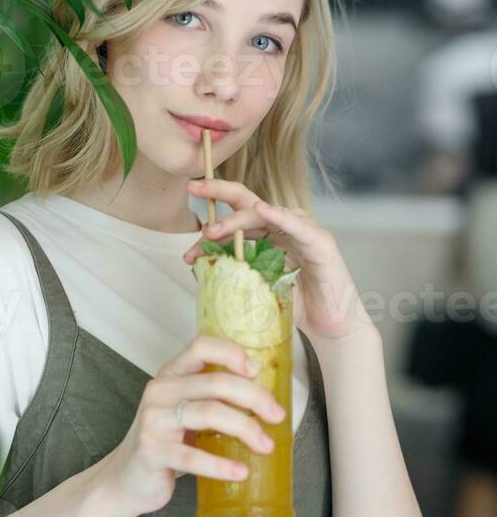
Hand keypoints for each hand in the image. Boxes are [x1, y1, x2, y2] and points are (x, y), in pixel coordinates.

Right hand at [109, 334, 285, 516]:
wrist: (126, 479)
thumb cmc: (166, 442)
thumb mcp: (185, 411)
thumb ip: (212, 398)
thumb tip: (266, 399)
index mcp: (171, 375)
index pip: (201, 347)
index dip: (231, 352)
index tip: (256, 369)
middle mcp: (160, 391)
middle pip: (216, 382)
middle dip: (254, 397)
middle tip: (277, 416)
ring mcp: (154, 420)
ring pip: (210, 413)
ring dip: (246, 428)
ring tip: (266, 446)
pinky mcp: (152, 451)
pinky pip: (193, 457)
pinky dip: (222, 465)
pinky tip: (241, 471)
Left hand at [184, 178, 373, 346]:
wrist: (330, 328)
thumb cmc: (296, 308)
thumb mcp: (256, 288)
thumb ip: (233, 273)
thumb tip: (196, 266)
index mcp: (269, 235)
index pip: (236, 218)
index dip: (212, 216)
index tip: (186, 220)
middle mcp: (285, 227)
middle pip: (248, 202)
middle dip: (218, 191)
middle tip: (193, 188)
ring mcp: (304, 231)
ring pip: (266, 214)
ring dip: (237, 218)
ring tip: (213, 230)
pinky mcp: (321, 242)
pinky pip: (298, 225)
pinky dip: (280, 216)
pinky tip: (262, 209)